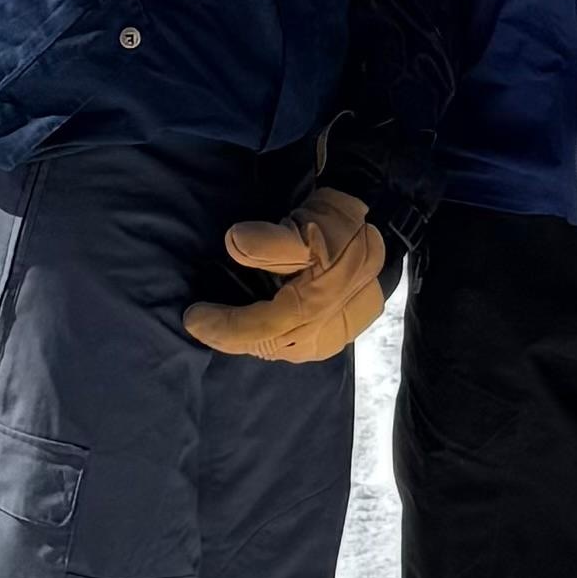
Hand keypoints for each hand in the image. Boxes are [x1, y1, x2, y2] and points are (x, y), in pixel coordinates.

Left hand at [186, 187, 386, 362]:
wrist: (385, 233)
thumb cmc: (341, 229)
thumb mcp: (306, 227)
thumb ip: (269, 240)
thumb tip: (234, 242)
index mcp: (311, 310)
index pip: (254, 330)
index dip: (220, 327)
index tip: (191, 317)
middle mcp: (319, 335)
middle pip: (262, 345)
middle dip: (231, 337)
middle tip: (205, 320)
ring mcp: (329, 342)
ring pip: (278, 349)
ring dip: (250, 338)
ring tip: (227, 323)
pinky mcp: (336, 339)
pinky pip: (294, 347)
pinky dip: (271, 337)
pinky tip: (258, 323)